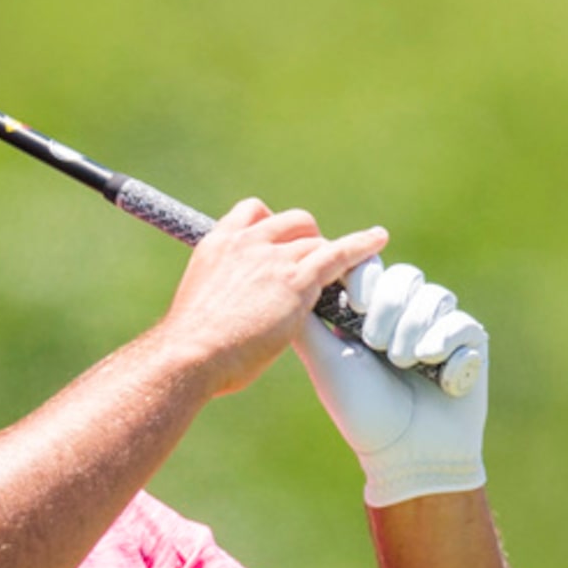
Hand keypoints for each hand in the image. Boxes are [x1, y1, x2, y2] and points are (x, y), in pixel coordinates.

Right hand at [163, 201, 390, 395]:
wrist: (189, 355)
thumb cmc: (189, 346)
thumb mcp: (201, 306)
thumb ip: (223, 295)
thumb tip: (231, 315)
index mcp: (218, 245)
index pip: (253, 212)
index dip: (273, 226)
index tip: (279, 246)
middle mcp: (246, 242)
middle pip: (293, 222)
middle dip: (307, 239)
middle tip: (312, 268)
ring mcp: (272, 258)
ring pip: (316, 242)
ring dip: (328, 258)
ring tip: (339, 280)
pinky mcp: (297, 279)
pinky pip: (337, 253)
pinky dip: (360, 246)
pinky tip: (378, 241)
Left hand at [292, 258, 489, 506]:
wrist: (407, 454)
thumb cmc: (361, 410)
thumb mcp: (325, 362)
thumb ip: (307, 322)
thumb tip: (287, 283)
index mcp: (366, 314)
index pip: (369, 268)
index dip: (365, 278)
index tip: (355, 303)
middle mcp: (403, 315)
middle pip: (404, 276)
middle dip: (388, 309)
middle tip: (376, 346)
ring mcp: (438, 326)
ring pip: (434, 296)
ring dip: (414, 331)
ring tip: (404, 364)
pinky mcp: (469, 344)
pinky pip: (462, 324)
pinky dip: (445, 347)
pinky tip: (436, 377)